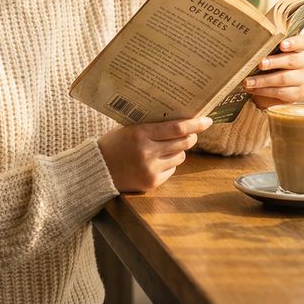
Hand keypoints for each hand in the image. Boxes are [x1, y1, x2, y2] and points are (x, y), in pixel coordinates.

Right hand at [97, 117, 211, 192]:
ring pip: (180, 157)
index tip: (206, 120)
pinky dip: (168, 164)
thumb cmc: (113, 144)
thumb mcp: (128, 128)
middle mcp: (147, 151)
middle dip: (191, 137)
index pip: (176, 128)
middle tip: (191, 133)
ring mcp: (150, 168)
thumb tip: (178, 121)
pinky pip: (171, 170)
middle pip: (183, 143)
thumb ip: (151, 126)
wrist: (96, 169)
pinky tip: (156, 161)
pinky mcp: (152, 182)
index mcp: (141, 133)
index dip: (195, 124)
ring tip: (166, 147)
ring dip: (178, 150)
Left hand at [244, 34, 303, 109]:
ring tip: (248, 81)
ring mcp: (302, 78)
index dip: (293, 43)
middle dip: (274, 62)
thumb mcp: (266, 56)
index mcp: (298, 49)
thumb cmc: (265, 67)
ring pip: (284, 78)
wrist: (266, 90)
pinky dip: (263, 91)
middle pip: (292, 60)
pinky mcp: (298, 93)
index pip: (301, 42)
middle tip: (260, 64)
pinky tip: (252, 89)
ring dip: (263, 80)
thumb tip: (247, 47)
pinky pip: (280, 92)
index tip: (282, 45)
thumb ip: (264, 50)